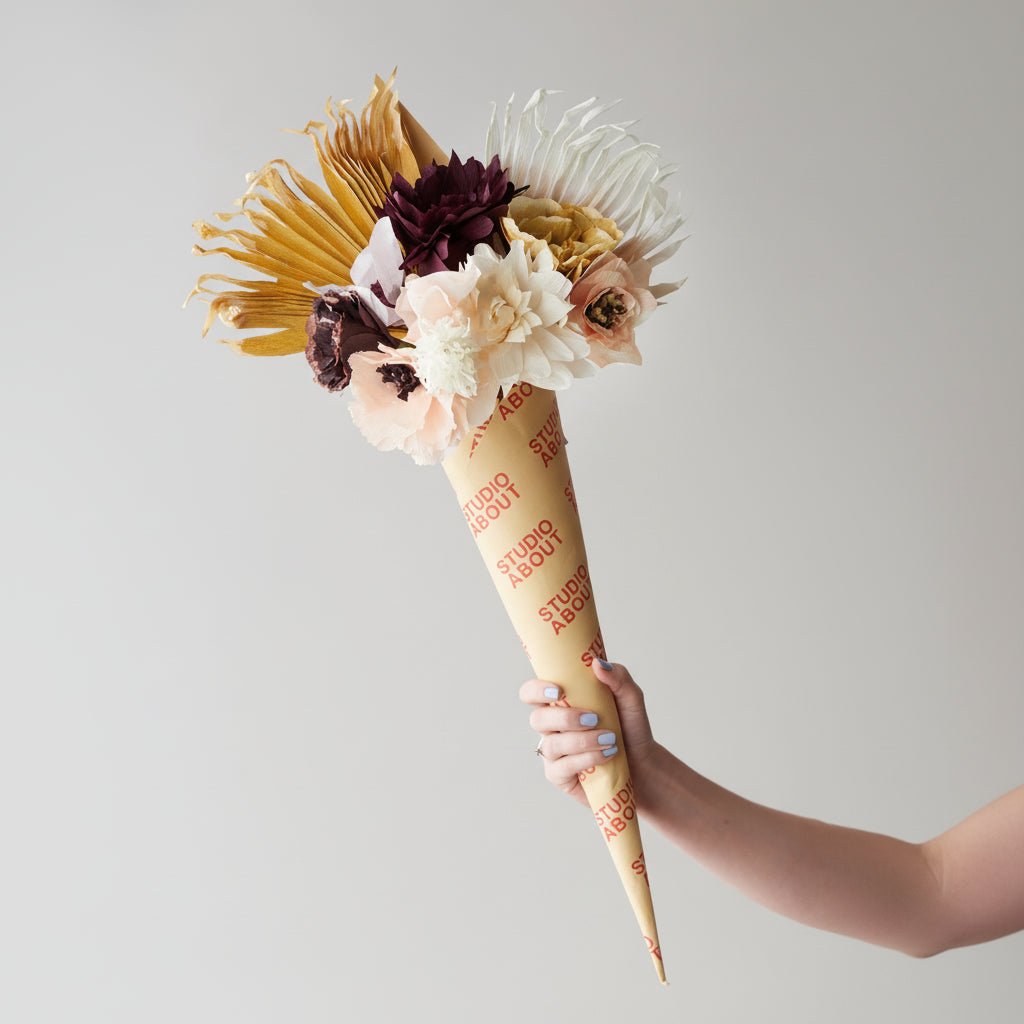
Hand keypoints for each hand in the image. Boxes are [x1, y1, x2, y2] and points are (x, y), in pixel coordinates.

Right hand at [519, 660, 658, 806]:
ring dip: (582, 741)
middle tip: (594, 719)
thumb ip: (618, 677)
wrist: (644, 763)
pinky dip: (585, 759)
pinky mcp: (559, 776)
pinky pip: (561, 768)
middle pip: (537, 719)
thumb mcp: (631, 698)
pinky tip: (606, 755)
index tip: (559, 690)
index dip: (536, 690)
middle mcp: (552, 727)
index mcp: (560, 703)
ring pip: (551, 745)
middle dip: (565, 718)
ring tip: (609, 739)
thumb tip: (596, 663)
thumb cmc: (631, 728)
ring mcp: (553, 753)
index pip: (531, 693)